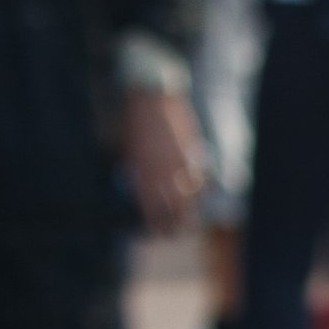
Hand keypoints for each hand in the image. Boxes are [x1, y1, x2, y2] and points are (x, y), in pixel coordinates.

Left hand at [122, 88, 205, 235]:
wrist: (151, 94)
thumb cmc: (132, 121)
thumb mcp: (127, 151)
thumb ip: (137, 174)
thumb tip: (141, 193)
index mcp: (143, 176)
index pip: (152, 213)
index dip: (156, 227)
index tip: (158, 234)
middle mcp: (164, 175)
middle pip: (175, 212)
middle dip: (177, 226)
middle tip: (176, 232)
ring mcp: (181, 165)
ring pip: (191, 199)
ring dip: (191, 210)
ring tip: (189, 215)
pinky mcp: (194, 154)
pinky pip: (201, 179)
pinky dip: (200, 188)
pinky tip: (198, 191)